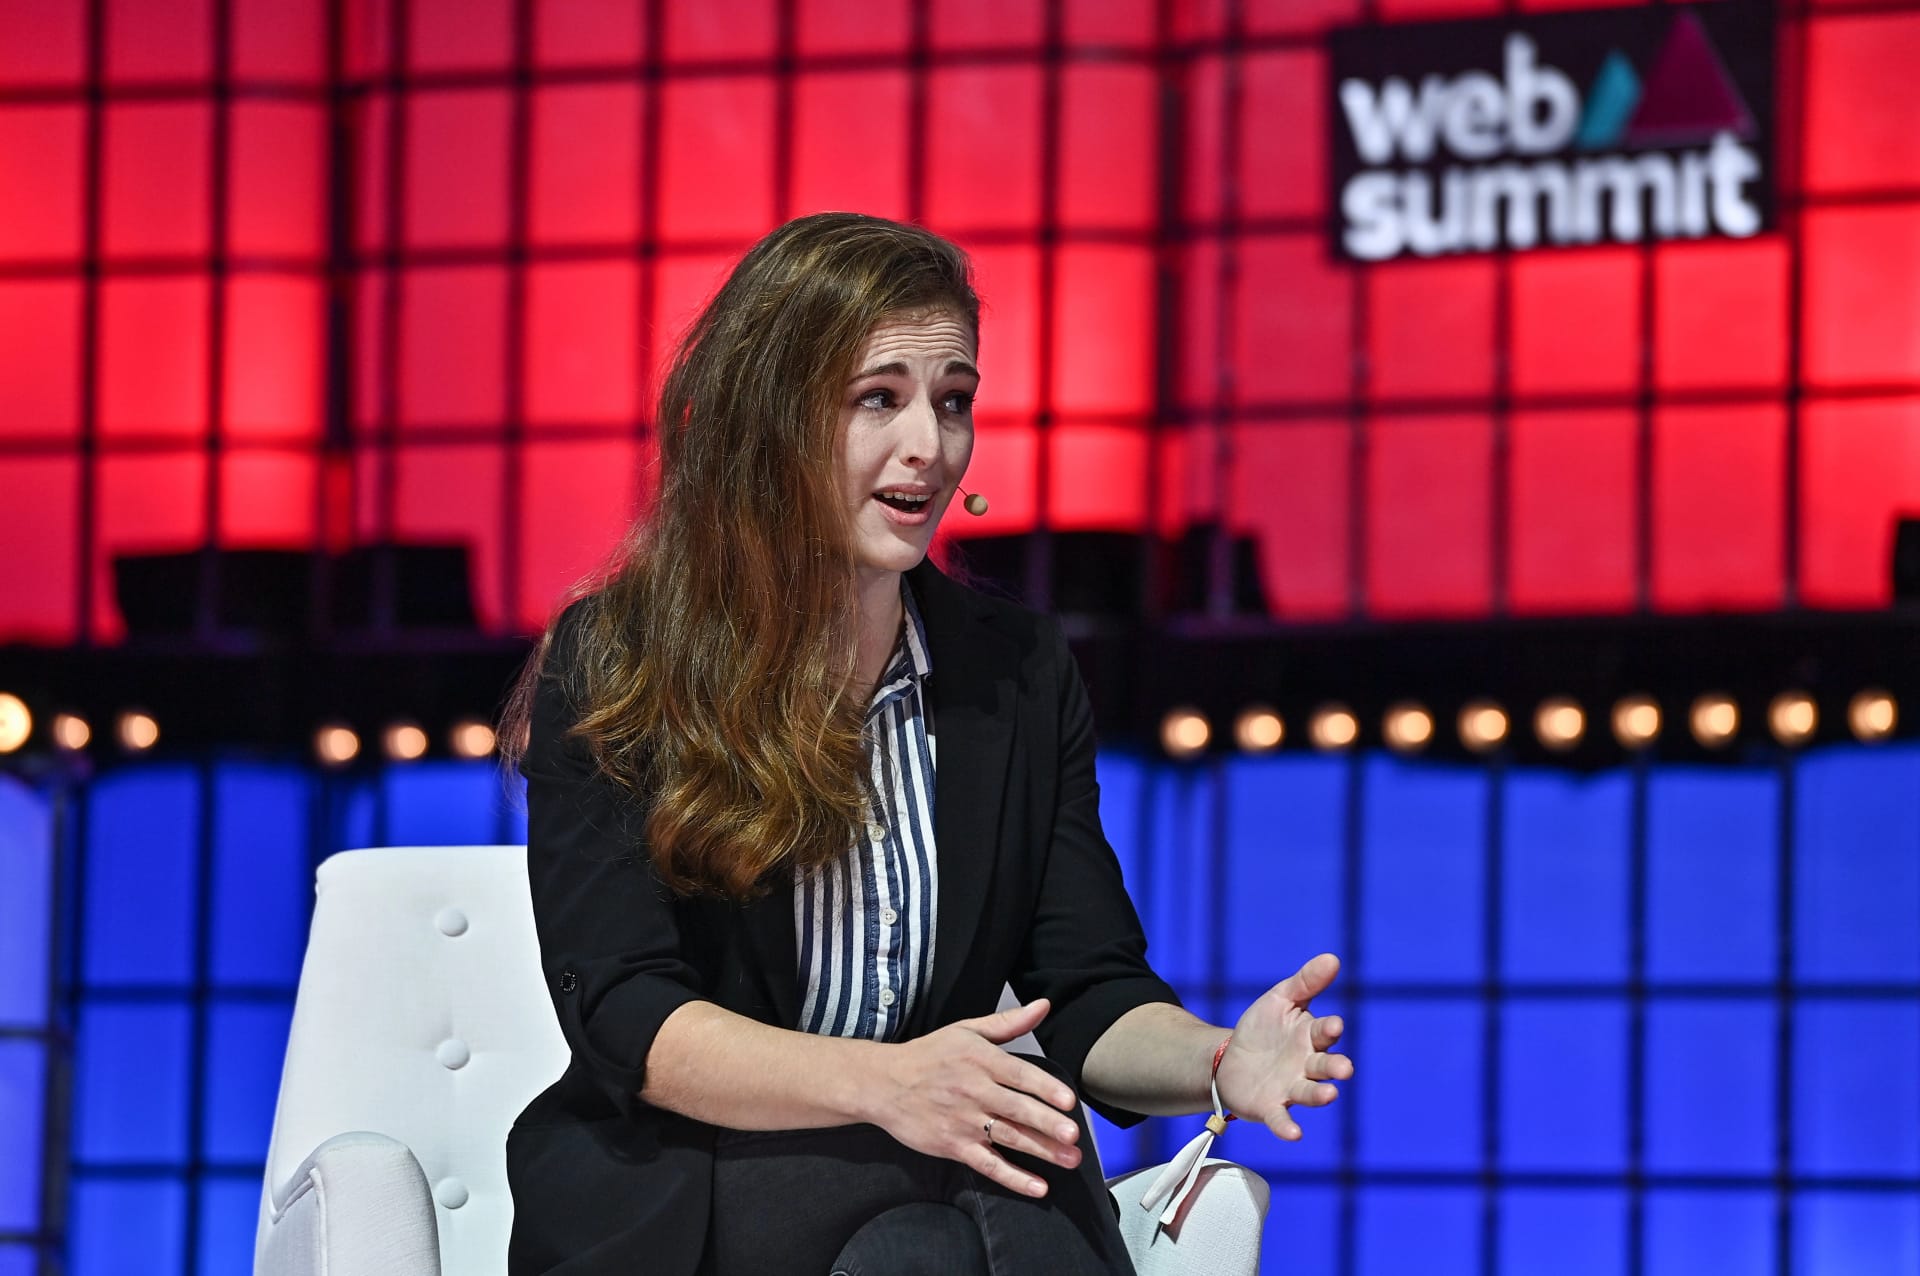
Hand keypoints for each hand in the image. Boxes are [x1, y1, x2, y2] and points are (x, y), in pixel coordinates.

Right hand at [863, 998, 1082, 1197]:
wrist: (884, 1083)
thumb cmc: (930, 1054)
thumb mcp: (966, 1030)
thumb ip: (1007, 1023)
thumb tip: (1043, 1006)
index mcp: (980, 1059)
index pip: (1019, 1074)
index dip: (1045, 1088)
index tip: (1068, 1101)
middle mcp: (974, 1091)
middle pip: (1016, 1109)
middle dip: (1047, 1124)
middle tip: (1073, 1136)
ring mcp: (963, 1121)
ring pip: (1008, 1137)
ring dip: (1040, 1151)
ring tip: (1069, 1160)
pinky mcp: (953, 1146)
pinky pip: (988, 1165)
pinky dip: (1013, 1177)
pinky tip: (1037, 1186)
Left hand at [1215, 953, 1352, 1139]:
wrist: (1229, 1058)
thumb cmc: (1262, 1029)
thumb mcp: (1280, 999)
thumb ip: (1306, 982)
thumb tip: (1332, 958)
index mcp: (1310, 1036)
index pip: (1324, 1032)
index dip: (1329, 1029)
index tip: (1334, 1025)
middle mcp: (1306, 1065)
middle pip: (1324, 1066)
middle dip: (1334, 1067)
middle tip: (1343, 1068)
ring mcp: (1290, 1087)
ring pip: (1309, 1092)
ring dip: (1320, 1095)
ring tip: (1329, 1094)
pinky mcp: (1271, 1106)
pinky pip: (1281, 1118)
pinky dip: (1288, 1126)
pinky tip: (1294, 1133)